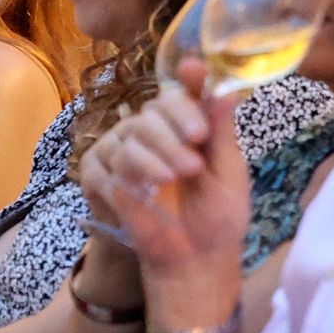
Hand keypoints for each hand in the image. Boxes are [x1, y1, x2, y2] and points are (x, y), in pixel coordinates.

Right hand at [92, 61, 247, 277]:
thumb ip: (222, 132)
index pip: (180, 95)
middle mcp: (154, 136)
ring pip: (130, 137)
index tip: (193, 70)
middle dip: (175, 128)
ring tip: (178, 178)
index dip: (187, 81)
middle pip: (152, 111)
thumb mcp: (229, 173)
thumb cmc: (218, 218)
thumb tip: (225, 90)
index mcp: (186, 129)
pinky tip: (149, 193)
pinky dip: (130, 176)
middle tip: (196, 150)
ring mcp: (125, 156)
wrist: (194, 262)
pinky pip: (107, 165)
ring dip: (157, 155)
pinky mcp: (103, 180)